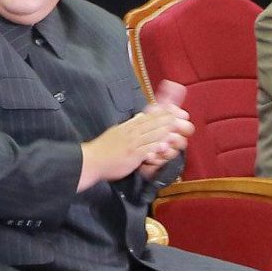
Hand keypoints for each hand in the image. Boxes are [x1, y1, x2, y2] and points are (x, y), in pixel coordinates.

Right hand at [79, 82, 193, 188]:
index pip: (146, 117)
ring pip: (151, 135)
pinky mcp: (132, 156)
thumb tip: (140, 116)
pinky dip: (157, 146)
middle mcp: (130, 133)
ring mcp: (131, 144)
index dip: (160, 113)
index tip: (172, 109)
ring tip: (177, 127)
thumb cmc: (102, 150)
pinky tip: (165, 145)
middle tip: (181, 116)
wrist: (90, 161)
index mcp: (126, 127)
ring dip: (165, 131)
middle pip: (152, 124)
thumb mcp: (115, 132)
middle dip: (167, 119)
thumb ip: (129, 126)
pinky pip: (147, 150)